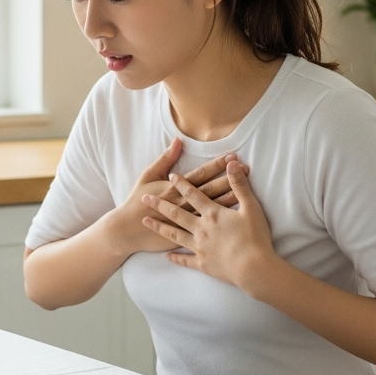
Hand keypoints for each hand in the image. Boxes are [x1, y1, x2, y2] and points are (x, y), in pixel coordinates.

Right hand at [108, 138, 246, 254]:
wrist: (129, 229)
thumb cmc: (137, 200)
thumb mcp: (148, 175)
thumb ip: (165, 158)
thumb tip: (178, 141)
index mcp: (175, 187)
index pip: (201, 174)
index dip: (218, 165)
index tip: (233, 157)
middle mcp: (184, 202)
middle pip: (211, 188)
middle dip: (229, 178)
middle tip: (246, 169)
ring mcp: (186, 219)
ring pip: (213, 206)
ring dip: (230, 195)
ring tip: (246, 187)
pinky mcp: (187, 233)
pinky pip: (208, 225)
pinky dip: (222, 219)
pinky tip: (236, 214)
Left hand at [140, 159, 277, 290]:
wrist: (253, 268)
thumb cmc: (254, 237)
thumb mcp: (251, 207)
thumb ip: (239, 185)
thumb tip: (232, 163)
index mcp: (212, 214)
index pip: (193, 194)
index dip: (182, 184)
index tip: (171, 177)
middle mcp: (201, 228)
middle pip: (177, 213)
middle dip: (160, 204)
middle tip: (145, 198)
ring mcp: (199, 247)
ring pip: (174, 235)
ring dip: (159, 227)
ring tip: (146, 221)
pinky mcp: (202, 264)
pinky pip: (185, 260)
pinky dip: (175, 258)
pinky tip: (166, 256)